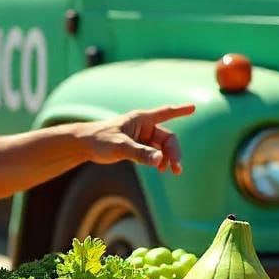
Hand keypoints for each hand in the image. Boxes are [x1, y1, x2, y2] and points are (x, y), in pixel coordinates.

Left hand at [77, 104, 194, 173]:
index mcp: (141, 119)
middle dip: (173, 153)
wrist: (85, 145)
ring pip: (161, 148)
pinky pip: (153, 154)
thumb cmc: (100, 139)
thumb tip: (160, 161)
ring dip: (167, 159)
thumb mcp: (120, 146)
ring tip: (169, 171)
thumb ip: (140, 154)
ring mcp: (141, 137)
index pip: (165, 112)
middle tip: (176, 169)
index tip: (194, 107)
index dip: (180, 111)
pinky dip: (158, 161)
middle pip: (167, 139)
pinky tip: (160, 169)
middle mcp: (143, 127)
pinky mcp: (137, 147)